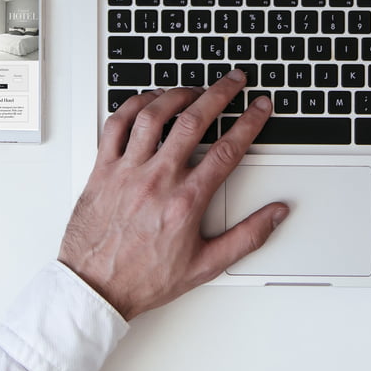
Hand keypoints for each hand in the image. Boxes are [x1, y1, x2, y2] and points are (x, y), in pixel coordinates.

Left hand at [58, 70, 288, 319]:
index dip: (250, 123)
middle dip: (220, 94)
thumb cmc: (144, 279)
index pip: (227, 150)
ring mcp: (127, 171)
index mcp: (185, 201)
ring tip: (194, 88)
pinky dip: (133, 106)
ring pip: (154, 116)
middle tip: (234, 80)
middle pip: (194, 121)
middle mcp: (157, 180)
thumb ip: (247, 236)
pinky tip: (148, 100)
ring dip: (177, 94)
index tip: (260, 107)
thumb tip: (275, 214)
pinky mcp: (102, 170)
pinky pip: (115, 125)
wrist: (94, 289)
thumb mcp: (206, 265)